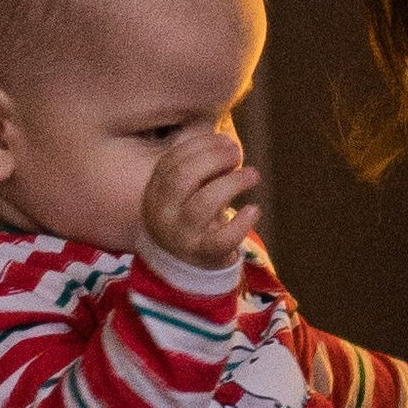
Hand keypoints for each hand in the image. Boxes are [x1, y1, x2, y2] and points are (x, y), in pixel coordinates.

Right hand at [142, 127, 259, 269]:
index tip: (225, 141)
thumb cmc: (189, 218)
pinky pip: (222, 239)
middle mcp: (163, 213)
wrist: (182, 267)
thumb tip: (228, 146)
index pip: (171, 161)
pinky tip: (253, 209)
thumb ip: (200, 169)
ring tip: (252, 174)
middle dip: (213, 158)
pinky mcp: (203, 255)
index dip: (200, 146)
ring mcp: (181, 236)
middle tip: (237, 153)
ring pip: (204, 204)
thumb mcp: (185, 192)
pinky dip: (241, 223)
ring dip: (232, 183)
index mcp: (154, 192)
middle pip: (182, 177)